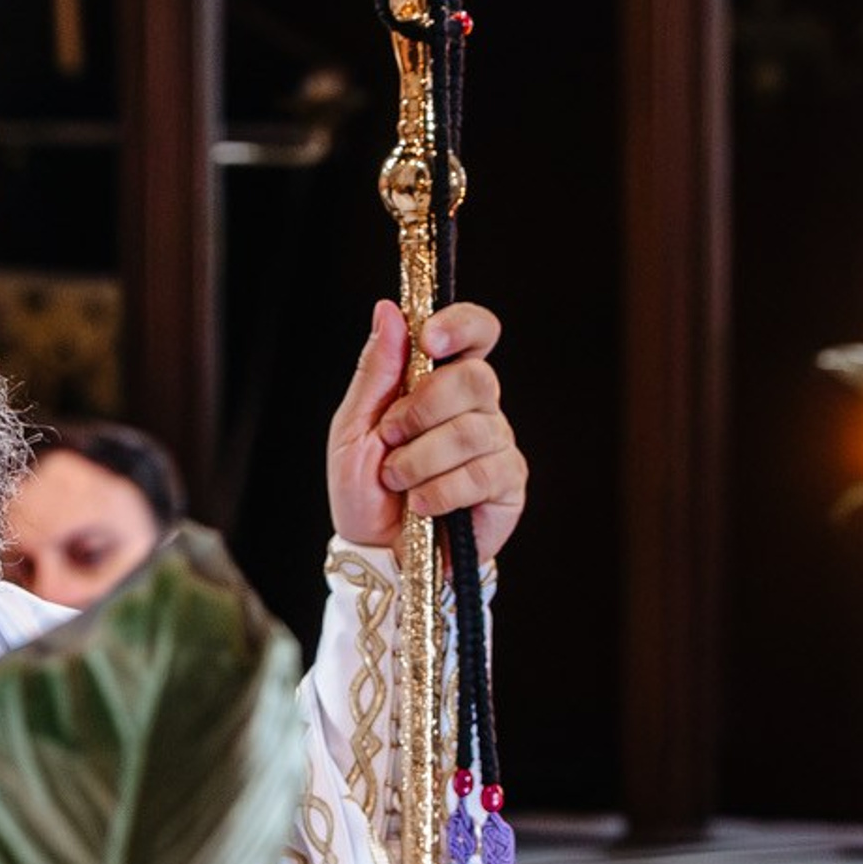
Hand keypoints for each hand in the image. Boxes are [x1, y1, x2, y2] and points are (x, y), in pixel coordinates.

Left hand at [326, 297, 527, 561]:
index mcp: (440, 383)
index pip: (475, 332)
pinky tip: (422, 505)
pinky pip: (482, 473)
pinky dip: (440, 491)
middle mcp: (477, 407)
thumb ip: (376, 372)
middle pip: (475, 378)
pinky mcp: (508, 484)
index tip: (430, 338)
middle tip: (391, 438)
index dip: (461, 325)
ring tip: (399, 482)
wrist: (378, 552)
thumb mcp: (354, 428)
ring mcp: (497, 444)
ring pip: (472, 430)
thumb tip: (389, 311)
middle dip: (422, 409)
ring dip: (420, 460)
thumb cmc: (365, 490)